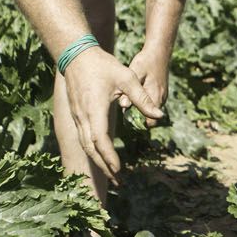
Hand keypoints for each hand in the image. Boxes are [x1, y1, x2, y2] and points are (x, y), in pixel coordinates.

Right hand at [61, 48, 162, 181]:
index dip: (109, 157)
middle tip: (119, 181)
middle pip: (91, 149)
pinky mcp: (76, 115)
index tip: (119, 170)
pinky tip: (102, 155)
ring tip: (112, 173)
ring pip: (86, 145)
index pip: (101, 140)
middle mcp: (83, 117)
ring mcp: (77, 117)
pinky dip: (93, 150)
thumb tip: (160, 116)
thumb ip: (142, 99)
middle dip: (104, 166)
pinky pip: (83, 138)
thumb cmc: (103, 65)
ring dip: (98, 160)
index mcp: (95, 110)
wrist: (76, 55)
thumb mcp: (127, 78)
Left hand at [124, 44, 171, 126]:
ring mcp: (162, 96)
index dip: (139, 124)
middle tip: (124, 112)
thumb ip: (130, 89)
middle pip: (150, 118)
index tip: (126, 119)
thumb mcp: (136, 73)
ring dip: (140, 110)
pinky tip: (133, 95)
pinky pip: (151, 103)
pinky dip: (143, 103)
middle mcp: (161, 99)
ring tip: (127, 103)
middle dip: (138, 118)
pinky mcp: (160, 92)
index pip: (150, 122)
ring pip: (150, 111)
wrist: (159, 51)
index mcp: (156, 97)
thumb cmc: (146, 61)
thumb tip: (123, 106)